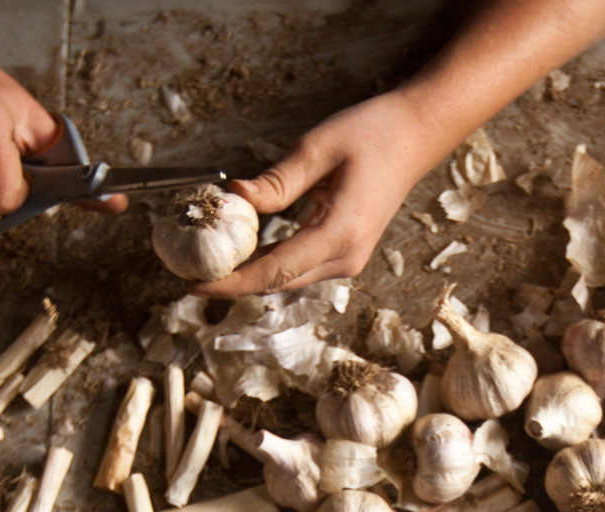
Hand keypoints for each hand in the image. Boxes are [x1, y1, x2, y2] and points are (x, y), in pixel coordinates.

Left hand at [198, 89, 443, 296]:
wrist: (416, 136)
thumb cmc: (373, 134)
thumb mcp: (318, 148)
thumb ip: (276, 181)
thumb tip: (234, 199)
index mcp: (340, 234)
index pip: (274, 271)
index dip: (231, 282)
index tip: (193, 284)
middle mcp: (346, 257)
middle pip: (278, 283)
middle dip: (233, 282)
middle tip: (188, 273)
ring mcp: (349, 259)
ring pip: (287, 279)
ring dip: (250, 273)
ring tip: (209, 262)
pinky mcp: (346, 253)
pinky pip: (299, 267)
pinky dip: (269, 263)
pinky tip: (243, 252)